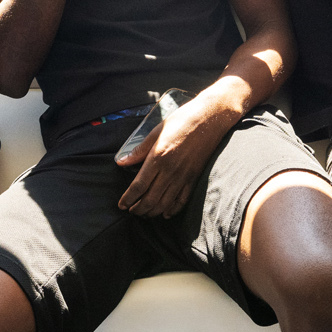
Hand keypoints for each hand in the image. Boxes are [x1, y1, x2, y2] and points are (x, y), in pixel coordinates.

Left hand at [115, 101, 230, 217]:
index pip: (138, 186)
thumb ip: (139, 150)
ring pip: (165, 203)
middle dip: (138, 209)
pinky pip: (182, 200)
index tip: (121, 205)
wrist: (210, 118)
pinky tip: (165, 213)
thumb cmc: (181, 120)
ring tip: (144, 213)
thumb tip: (122, 162)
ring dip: (152, 212)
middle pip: (150, 199)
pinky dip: (172, 210)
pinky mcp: (194, 178)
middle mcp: (170, 171)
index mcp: (158, 158)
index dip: (128, 199)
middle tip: (131, 211)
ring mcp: (183, 176)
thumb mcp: (156, 132)